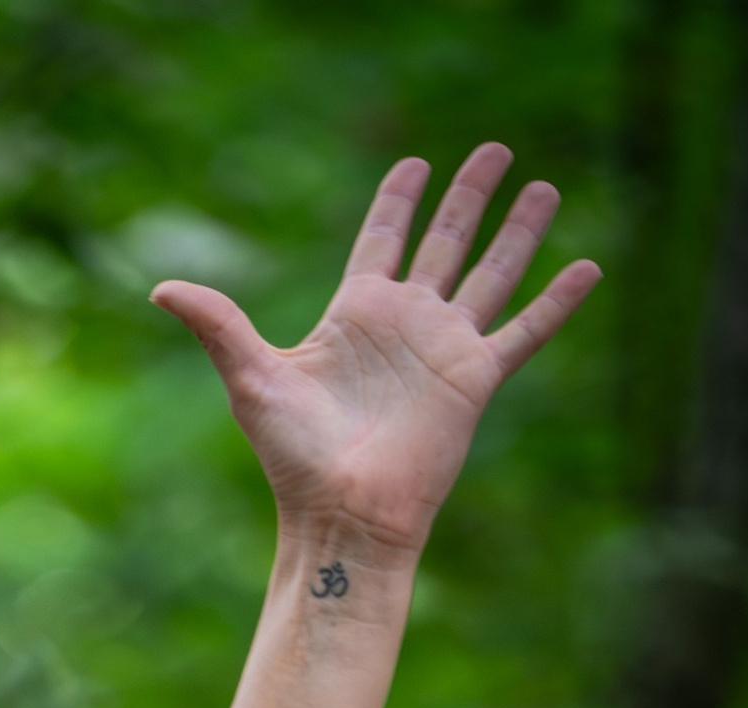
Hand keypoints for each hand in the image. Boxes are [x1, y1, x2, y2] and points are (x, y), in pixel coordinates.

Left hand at [154, 147, 596, 561]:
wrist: (343, 517)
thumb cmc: (295, 459)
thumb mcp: (251, 378)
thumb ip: (217, 325)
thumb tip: (159, 289)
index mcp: (357, 315)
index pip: (384, 240)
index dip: (398, 201)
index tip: (415, 163)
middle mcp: (406, 325)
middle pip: (446, 241)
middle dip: (468, 195)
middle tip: (494, 150)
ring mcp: (444, 350)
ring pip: (491, 272)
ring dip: (519, 231)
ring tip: (544, 185)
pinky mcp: (475, 380)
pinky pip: (526, 331)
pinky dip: (558, 301)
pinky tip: (588, 267)